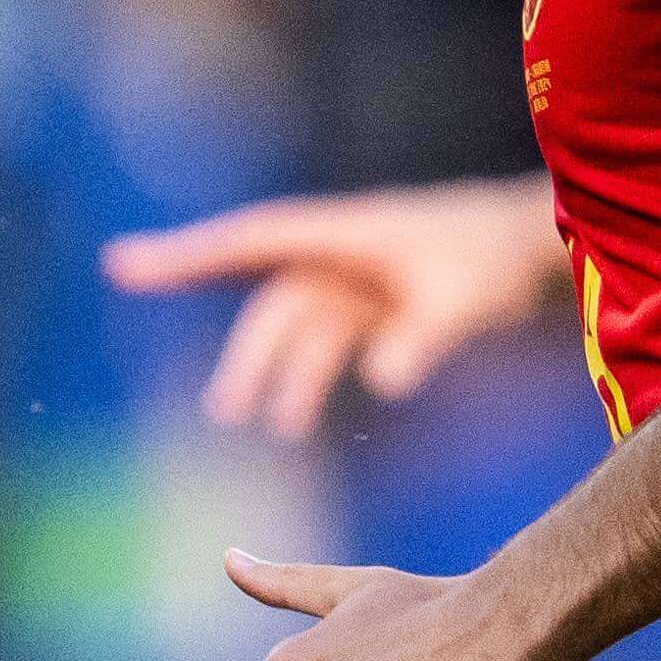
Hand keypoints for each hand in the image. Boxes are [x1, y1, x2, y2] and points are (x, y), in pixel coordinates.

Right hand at [104, 178, 565, 439]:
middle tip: (224, 412)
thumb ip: (424, 336)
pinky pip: (325, 342)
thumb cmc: (497, 254)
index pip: (253, 242)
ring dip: (279, 376)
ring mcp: (356, 282)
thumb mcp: (464, 295)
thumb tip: (384, 381)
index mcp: (347, 234)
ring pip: (299, 331)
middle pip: (275, 303)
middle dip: (247, 354)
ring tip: (267, 426)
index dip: (189, 256)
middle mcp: (340, 257)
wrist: (536, 245)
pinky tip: (291, 413)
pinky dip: (305, 376)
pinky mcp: (376, 307)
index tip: (124, 265)